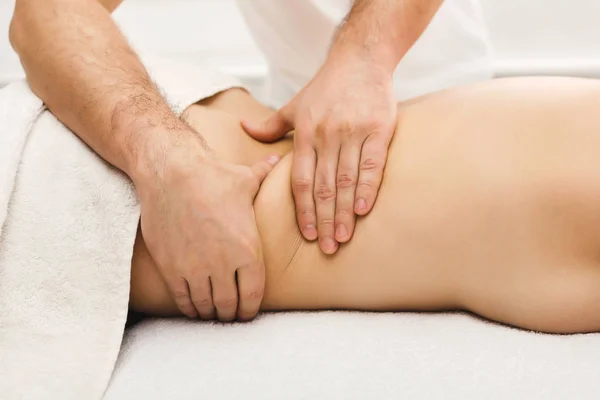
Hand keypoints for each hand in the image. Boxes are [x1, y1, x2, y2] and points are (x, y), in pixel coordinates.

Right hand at [135, 135, 279, 320]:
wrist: (170, 173)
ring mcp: (195, 268)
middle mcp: (223, 263)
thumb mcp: (245, 179)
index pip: (253, 295)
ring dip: (210, 313)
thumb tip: (277, 159)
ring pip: (206, 306)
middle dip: (231, 314)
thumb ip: (264, 176)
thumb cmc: (212, 176)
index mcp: (247, 248)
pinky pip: (183, 299)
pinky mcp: (171, 267)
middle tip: (230, 315)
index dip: (251, 309)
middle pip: (229, 306)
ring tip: (212, 312)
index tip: (248, 312)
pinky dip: (189, 307)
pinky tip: (193, 307)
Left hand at [242, 52, 396, 254]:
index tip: (307, 235)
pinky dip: (368, 189)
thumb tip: (243, 129)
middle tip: (327, 248)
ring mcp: (353, 133)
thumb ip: (271, 124)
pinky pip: (373, 164)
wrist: (360, 60)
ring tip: (343, 238)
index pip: (301, 180)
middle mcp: (326, 135)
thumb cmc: (326, 87)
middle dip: (323, 220)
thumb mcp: (294, 104)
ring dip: (344, 212)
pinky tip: (363, 211)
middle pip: (323, 187)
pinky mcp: (379, 129)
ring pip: (346, 181)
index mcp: (305, 134)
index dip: (303, 210)